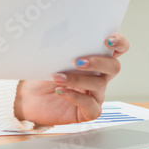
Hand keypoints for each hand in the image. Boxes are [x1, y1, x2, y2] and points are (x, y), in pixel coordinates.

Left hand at [14, 34, 129, 125]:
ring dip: (77, 79)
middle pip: (114, 67)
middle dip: (98, 62)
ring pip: (99, 85)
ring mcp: (95, 95)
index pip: (117, 49)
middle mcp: (99, 77)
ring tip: (57, 77)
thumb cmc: (43, 75)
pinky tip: (60, 91)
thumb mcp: (52, 58)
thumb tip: (62, 37)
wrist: (29, 97)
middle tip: (78, 61)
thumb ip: (63, 49)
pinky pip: (90, 106)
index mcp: (95, 60)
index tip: (107, 40)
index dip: (119, 43)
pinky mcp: (88, 112)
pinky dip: (74, 97)